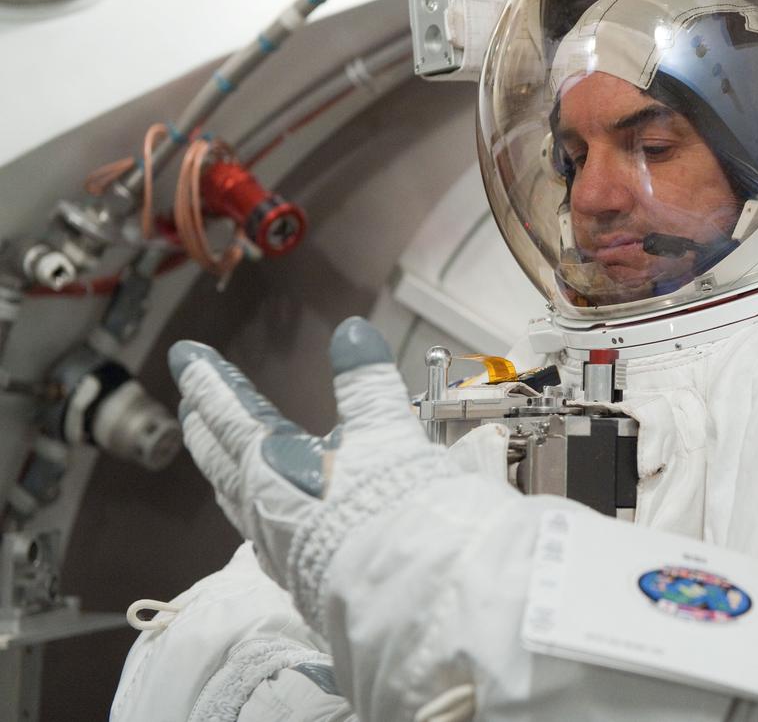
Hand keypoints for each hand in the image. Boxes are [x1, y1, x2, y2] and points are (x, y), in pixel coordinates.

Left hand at [169, 316, 433, 584]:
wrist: (406, 591)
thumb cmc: (391, 504)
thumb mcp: (385, 428)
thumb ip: (365, 381)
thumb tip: (352, 332)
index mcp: (270, 463)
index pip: (229, 411)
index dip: (209, 379)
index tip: (185, 354)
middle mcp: (259, 504)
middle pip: (217, 456)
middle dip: (203, 422)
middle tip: (190, 399)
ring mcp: (273, 543)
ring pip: (231, 495)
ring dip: (221, 464)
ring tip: (218, 449)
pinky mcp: (295, 572)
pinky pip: (254, 528)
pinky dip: (248, 503)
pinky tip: (260, 511)